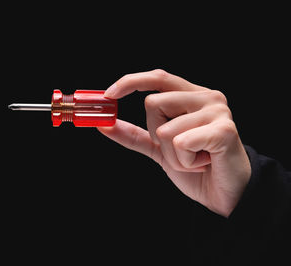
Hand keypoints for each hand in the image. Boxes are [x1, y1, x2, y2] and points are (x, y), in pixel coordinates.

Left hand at [98, 69, 250, 216]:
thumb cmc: (197, 167)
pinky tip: (204, 163)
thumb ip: (133, 134)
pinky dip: (185, 162)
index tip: (109, 95)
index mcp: (192, 95)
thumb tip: (104, 125)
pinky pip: (180, 143)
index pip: (158, 77)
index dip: (130, 82)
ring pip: (164, 129)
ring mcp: (217, 111)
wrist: (225, 194)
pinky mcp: (224, 130)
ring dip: (173, 155)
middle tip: (181, 149)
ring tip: (196, 159)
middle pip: (153, 103)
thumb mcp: (158, 148)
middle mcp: (206, 97)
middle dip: (156, 136)